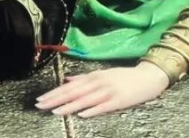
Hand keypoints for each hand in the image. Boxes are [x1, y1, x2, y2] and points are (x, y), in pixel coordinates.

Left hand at [35, 62, 169, 117]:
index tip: (40, 99)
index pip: (69, 86)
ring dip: (69, 105)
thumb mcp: (102, 74)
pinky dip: (92, 110)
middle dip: (55, 99)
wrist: (148, 77)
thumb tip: (67, 80)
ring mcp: (108, 91)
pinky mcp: (119, 101)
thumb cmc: (124, 77)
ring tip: (55, 111)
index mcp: (93, 76)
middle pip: (73, 92)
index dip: (54, 93)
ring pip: (85, 99)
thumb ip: (84, 78)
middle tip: (40, 105)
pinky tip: (82, 114)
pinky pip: (103, 106)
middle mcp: (98, 82)